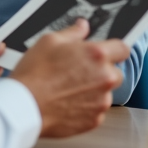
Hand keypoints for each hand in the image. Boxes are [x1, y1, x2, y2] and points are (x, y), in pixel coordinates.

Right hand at [11, 19, 129, 137]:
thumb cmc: (34, 74)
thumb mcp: (49, 41)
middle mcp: (104, 78)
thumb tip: (82, 27)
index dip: (115, 50)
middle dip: (102, 72)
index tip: (108, 53)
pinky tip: (68, 103)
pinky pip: (96, 111)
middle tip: (80, 72)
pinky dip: (86, 107)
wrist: (24, 106)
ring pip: (106, 93)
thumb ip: (73, 33)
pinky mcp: (94, 121)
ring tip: (69, 90)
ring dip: (94, 91)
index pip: (123, 49)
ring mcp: (101, 102)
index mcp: (97, 55)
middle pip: (116, 73)